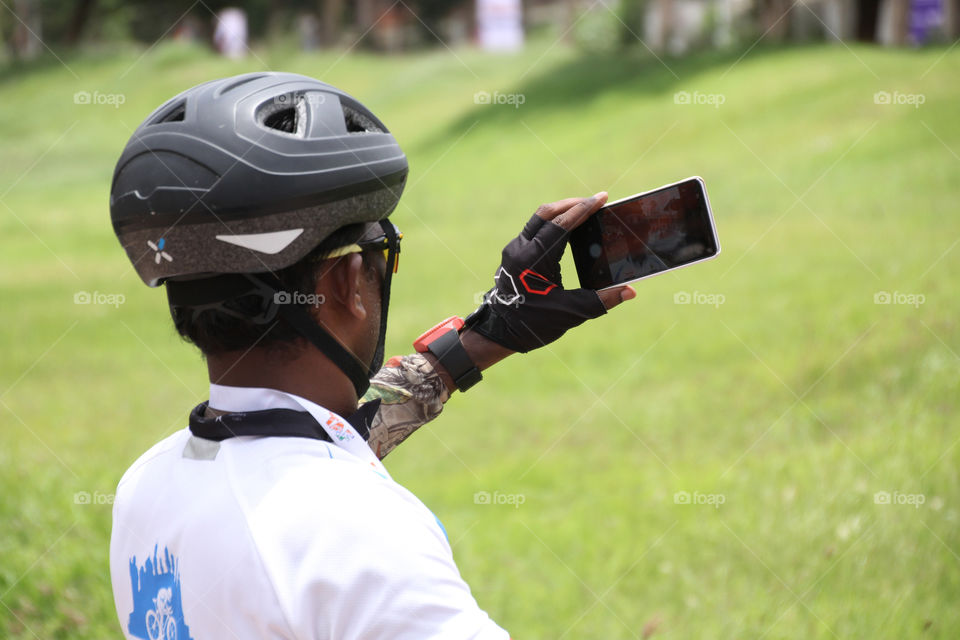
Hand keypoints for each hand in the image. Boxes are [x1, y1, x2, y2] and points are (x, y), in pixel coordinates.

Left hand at [464, 192, 635, 352]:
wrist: (500, 333)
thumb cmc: (533, 325)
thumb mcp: (570, 313)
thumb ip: (601, 301)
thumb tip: (630, 292)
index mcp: (532, 260)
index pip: (560, 225)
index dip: (583, 209)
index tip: (602, 197)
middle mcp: (520, 249)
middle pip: (547, 214)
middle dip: (573, 204)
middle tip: (596, 202)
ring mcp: (515, 249)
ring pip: (539, 219)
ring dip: (562, 212)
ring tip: (586, 211)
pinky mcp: (515, 252)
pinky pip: (536, 229)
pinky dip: (554, 224)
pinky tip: (570, 228)